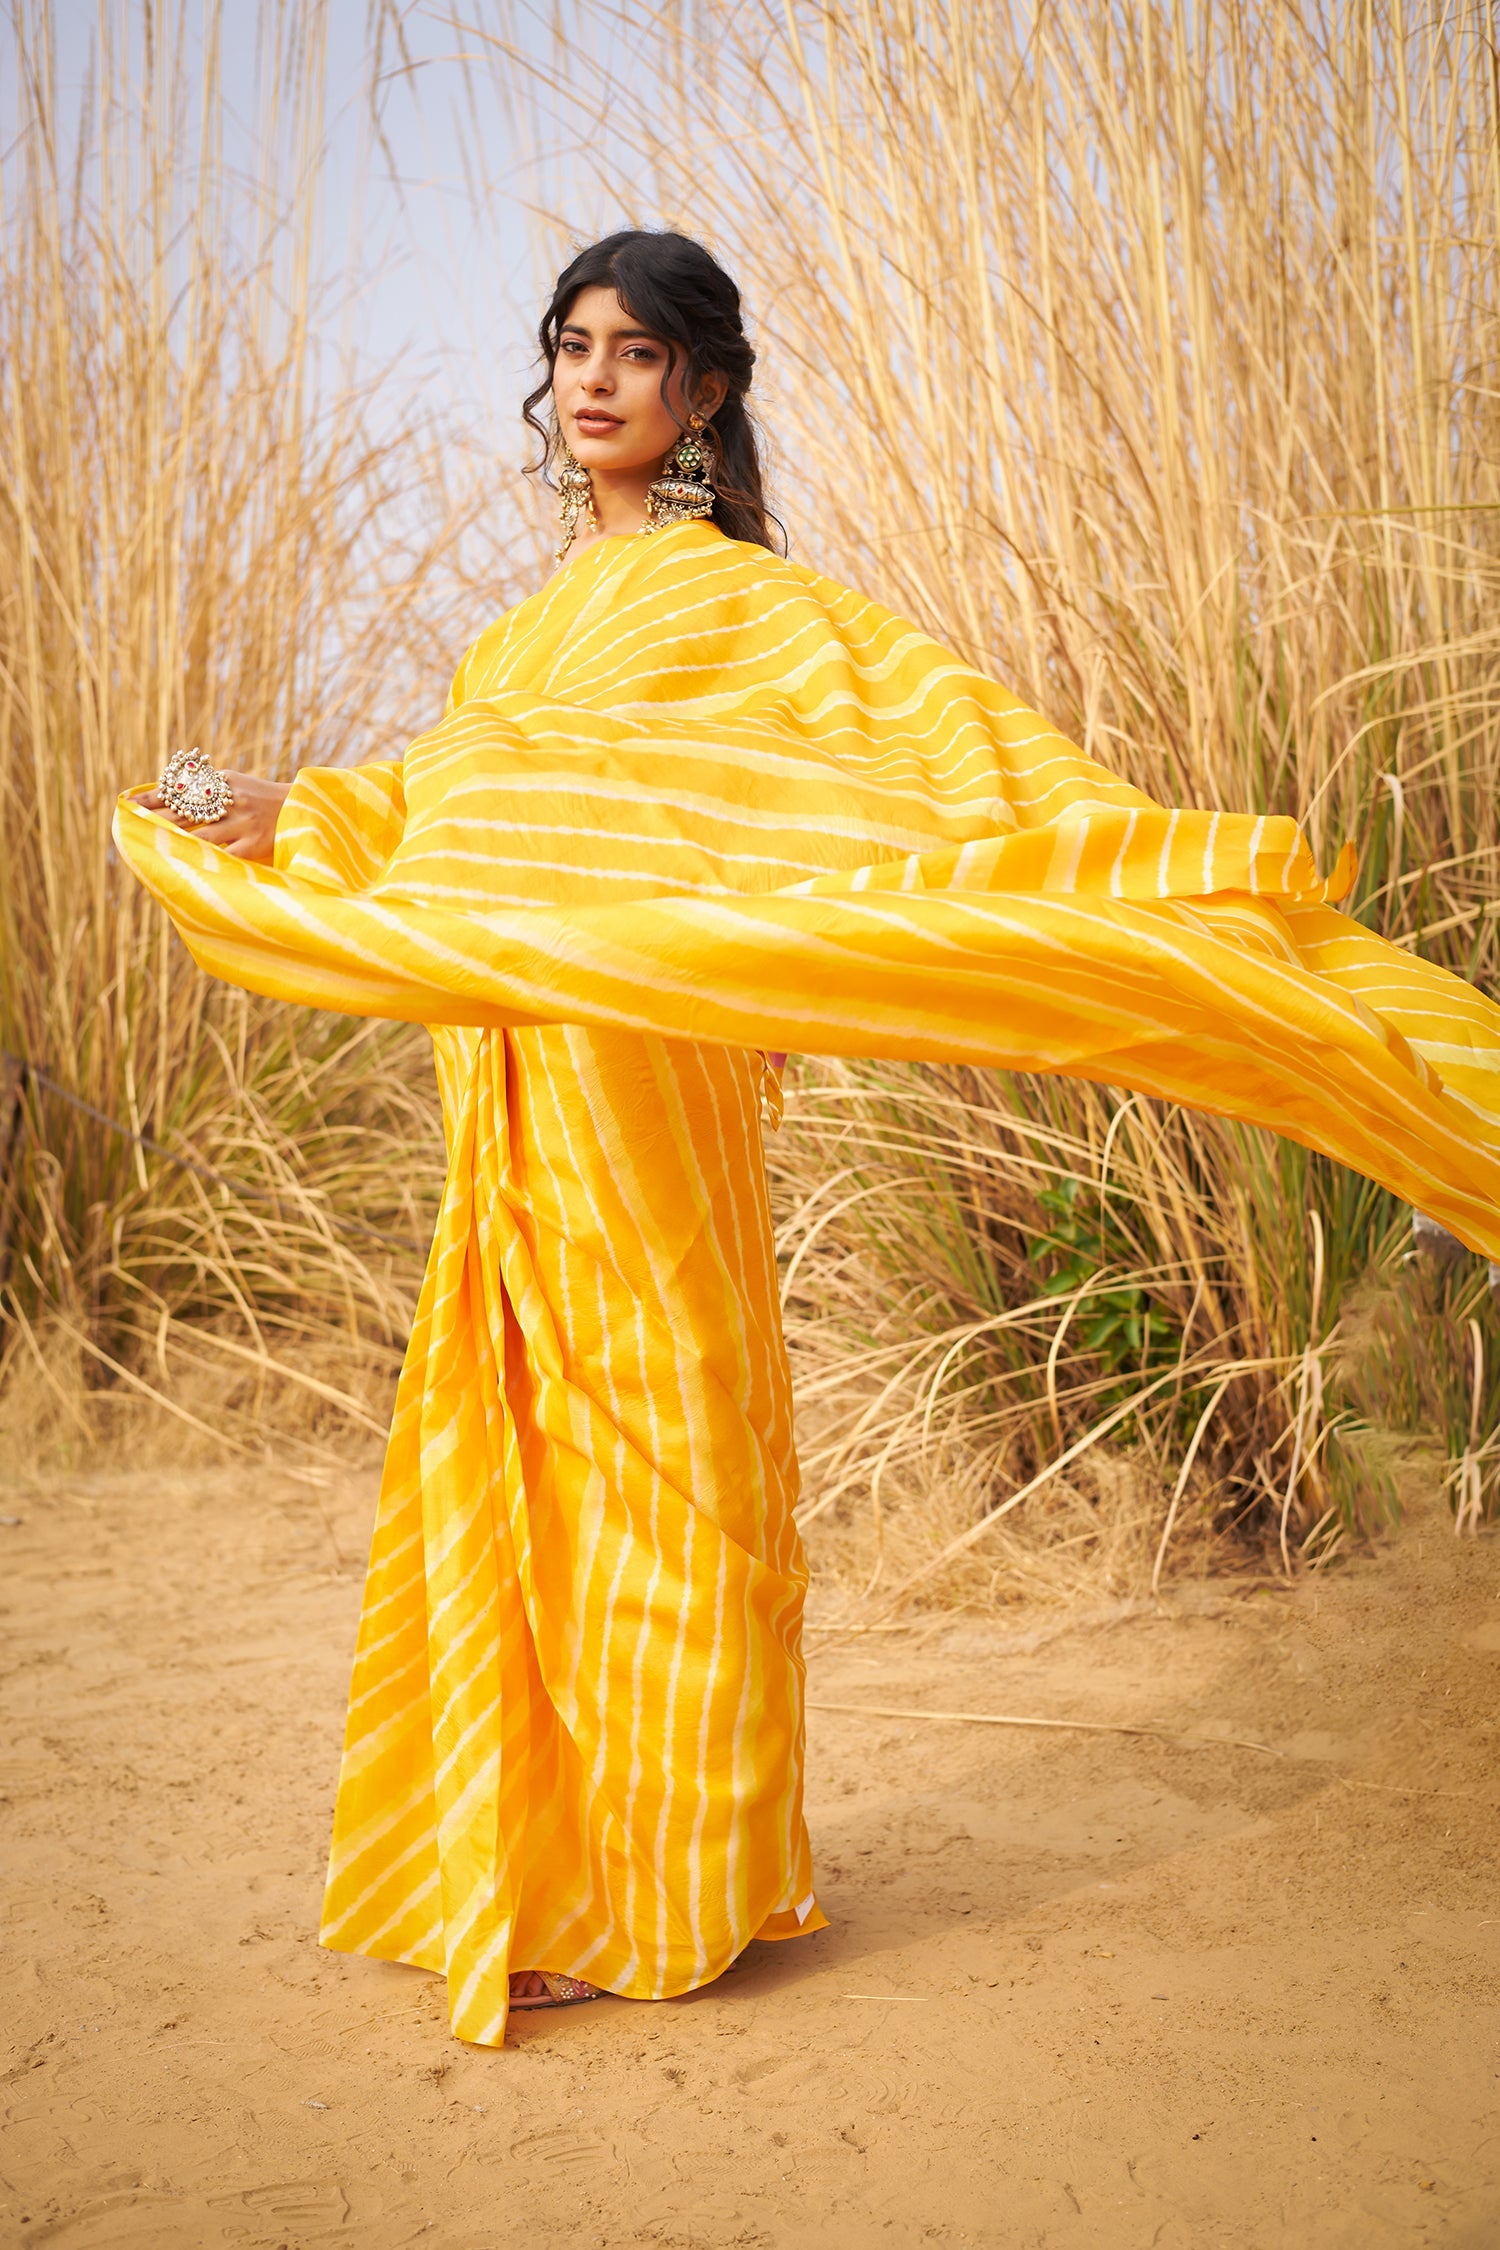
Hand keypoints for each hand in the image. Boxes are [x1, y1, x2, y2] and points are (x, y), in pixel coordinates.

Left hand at [141, 769, 291, 862]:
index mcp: (224, 781)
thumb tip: (170, 794)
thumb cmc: (266, 799)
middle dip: (154, 818)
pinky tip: (184, 866)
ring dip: (173, 842)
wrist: (307, 810)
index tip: (127, 803)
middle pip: (184, 811)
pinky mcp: (254, 844)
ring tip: (148, 847)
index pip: (181, 789)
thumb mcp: (237, 783)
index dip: (152, 797)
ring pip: (199, 834)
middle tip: (128, 824)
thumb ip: (209, 787)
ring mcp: (243, 823)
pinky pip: (223, 855)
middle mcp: (231, 799)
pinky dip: (203, 861)